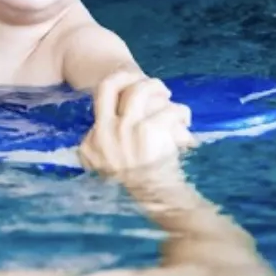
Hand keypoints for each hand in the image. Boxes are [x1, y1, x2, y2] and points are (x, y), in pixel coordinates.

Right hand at [78, 71, 195, 174]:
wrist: (159, 200)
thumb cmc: (139, 183)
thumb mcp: (107, 166)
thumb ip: (103, 145)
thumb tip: (106, 121)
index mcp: (92, 143)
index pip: (98, 101)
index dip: (118, 88)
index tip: (130, 88)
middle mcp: (104, 134)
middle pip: (108, 85)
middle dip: (128, 75)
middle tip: (146, 81)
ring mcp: (125, 131)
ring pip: (138, 90)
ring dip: (157, 87)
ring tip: (168, 95)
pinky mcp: (148, 130)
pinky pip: (166, 108)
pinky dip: (180, 112)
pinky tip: (184, 120)